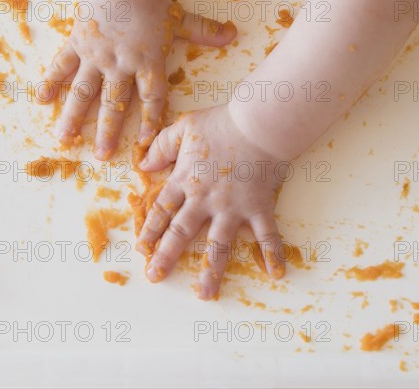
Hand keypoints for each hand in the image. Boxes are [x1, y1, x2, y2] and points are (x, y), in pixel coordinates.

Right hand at [36, 0, 235, 159]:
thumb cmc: (151, 0)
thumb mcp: (180, 18)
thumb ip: (204, 32)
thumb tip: (234, 32)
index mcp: (147, 61)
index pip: (152, 97)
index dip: (151, 119)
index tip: (146, 141)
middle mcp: (120, 64)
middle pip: (114, 104)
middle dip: (108, 131)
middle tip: (102, 155)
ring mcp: (96, 56)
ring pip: (83, 92)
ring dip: (75, 117)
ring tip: (66, 139)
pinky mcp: (77, 44)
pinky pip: (62, 66)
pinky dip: (50, 82)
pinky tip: (41, 100)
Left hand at [136, 104, 285, 299]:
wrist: (258, 125)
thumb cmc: (221, 123)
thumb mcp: (184, 127)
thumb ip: (161, 146)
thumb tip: (143, 164)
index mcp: (186, 180)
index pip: (162, 209)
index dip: (150, 229)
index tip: (142, 249)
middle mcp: (205, 200)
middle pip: (181, 232)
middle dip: (166, 256)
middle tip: (156, 277)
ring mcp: (232, 207)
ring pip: (219, 244)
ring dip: (211, 270)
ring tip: (205, 295)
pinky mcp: (258, 207)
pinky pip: (266, 234)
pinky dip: (272, 253)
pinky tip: (276, 273)